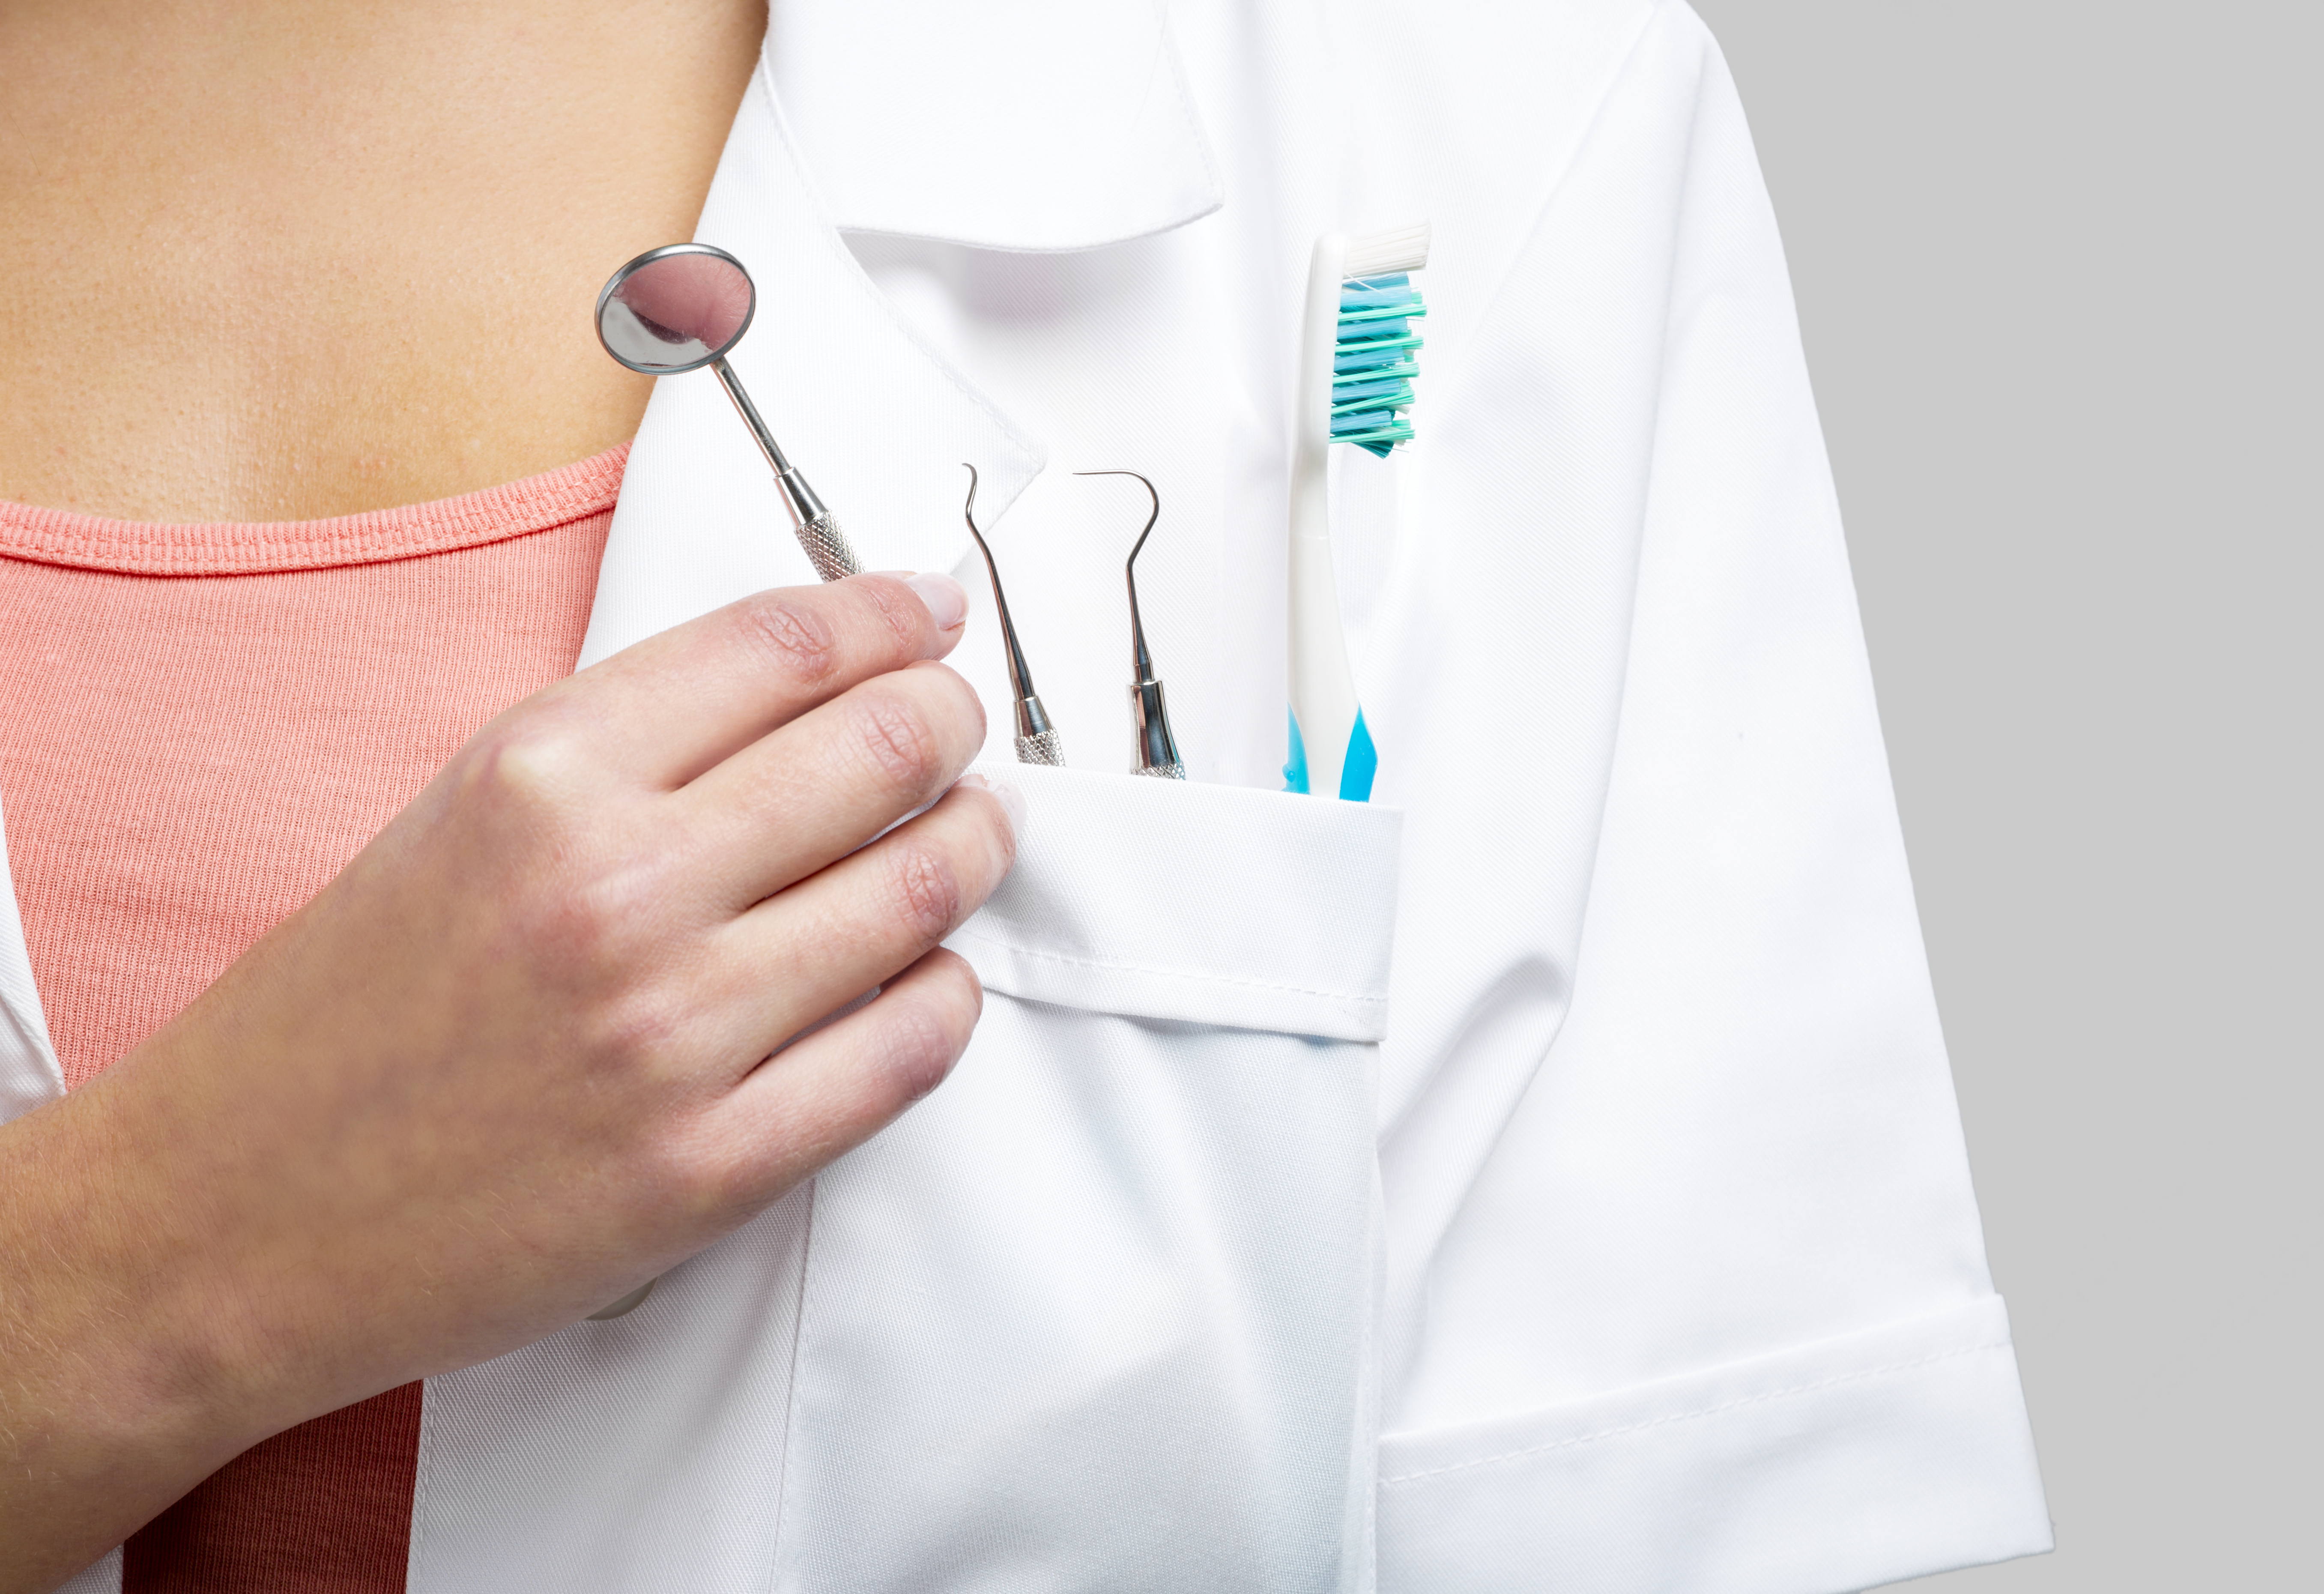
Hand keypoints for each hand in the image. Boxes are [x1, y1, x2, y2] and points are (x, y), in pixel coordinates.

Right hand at [0, 572, 1016, 1589]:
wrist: (229, 1222)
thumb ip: (627, 749)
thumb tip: (810, 688)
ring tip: (974, 833)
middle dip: (954, 722)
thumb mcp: (460, 816)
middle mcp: (617, 890)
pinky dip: (945, 995)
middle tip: (964, 727)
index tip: (932, 612)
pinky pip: (906, 1051)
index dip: (888, 615)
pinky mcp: (711, 1168)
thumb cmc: (345, 1015)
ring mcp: (673, 1036)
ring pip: (920, 893)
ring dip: (973, 847)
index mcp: (541, 776)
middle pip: (881, 750)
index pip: (784, 646)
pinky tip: (930, 975)